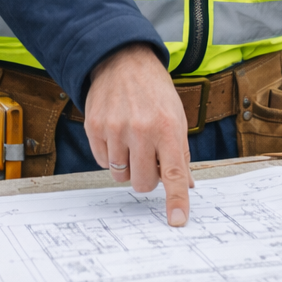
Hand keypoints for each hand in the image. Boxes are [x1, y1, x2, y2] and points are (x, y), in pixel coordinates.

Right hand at [84, 43, 194, 225]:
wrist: (122, 61)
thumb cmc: (154, 91)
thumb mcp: (176, 116)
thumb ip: (180, 152)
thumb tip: (186, 185)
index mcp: (167, 127)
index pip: (174, 173)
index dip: (176, 200)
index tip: (177, 220)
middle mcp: (140, 129)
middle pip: (143, 182)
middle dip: (147, 177)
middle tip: (149, 158)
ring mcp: (114, 129)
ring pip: (121, 175)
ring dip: (128, 166)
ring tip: (131, 142)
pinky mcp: (94, 128)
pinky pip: (103, 162)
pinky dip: (111, 156)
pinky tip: (117, 135)